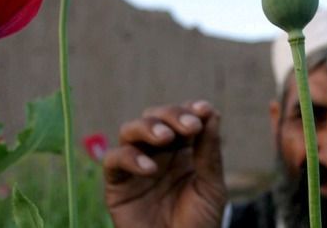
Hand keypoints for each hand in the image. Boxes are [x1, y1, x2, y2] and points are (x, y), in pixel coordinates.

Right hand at [104, 100, 226, 227]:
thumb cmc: (199, 225)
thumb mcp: (211, 187)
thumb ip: (209, 152)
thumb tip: (212, 113)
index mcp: (183, 150)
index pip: (182, 118)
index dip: (190, 109)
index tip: (204, 110)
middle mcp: (157, 153)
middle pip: (155, 116)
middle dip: (172, 115)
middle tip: (189, 126)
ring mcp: (135, 165)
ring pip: (130, 129)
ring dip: (148, 127)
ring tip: (166, 138)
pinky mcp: (117, 183)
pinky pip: (114, 159)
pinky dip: (129, 157)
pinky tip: (150, 168)